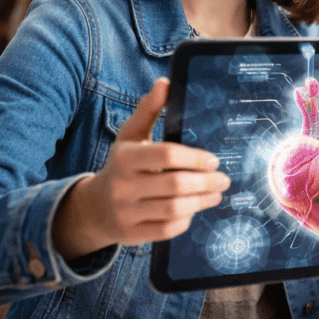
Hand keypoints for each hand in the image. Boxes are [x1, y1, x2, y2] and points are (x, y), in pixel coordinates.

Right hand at [52, 78, 229, 259]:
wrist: (95, 206)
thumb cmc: (122, 164)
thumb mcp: (131, 135)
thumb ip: (149, 109)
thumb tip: (165, 83)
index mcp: (125, 157)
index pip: (166, 155)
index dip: (195, 158)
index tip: (213, 160)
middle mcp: (123, 186)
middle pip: (175, 185)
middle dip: (205, 182)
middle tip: (223, 179)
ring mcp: (126, 213)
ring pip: (174, 209)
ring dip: (201, 201)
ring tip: (216, 193)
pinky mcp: (132, 235)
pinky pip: (167, 230)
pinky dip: (185, 219)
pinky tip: (194, 209)